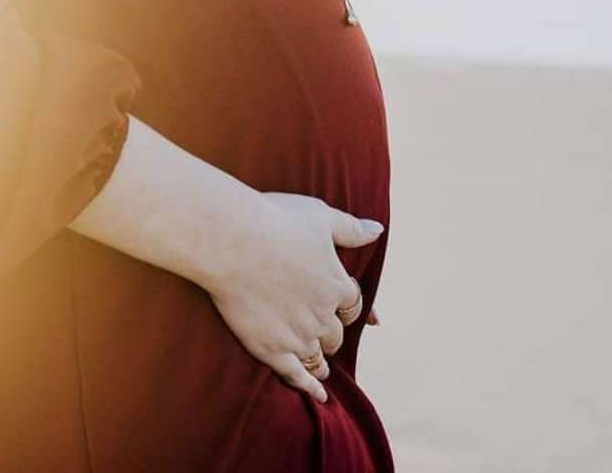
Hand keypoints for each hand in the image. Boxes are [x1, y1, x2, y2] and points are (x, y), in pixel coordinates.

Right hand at [201, 190, 382, 403]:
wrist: (233, 241)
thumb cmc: (275, 221)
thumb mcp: (320, 216)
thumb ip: (351, 228)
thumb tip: (378, 230)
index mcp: (336, 284)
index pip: (354, 303)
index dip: (351, 306)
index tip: (352, 312)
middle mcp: (323, 315)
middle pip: (335, 333)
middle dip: (332, 332)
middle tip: (324, 332)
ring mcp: (298, 336)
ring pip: (319, 357)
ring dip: (323, 361)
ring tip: (323, 367)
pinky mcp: (273, 349)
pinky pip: (298, 376)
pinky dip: (310, 387)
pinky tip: (318, 394)